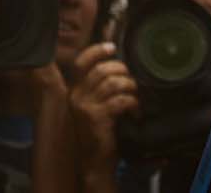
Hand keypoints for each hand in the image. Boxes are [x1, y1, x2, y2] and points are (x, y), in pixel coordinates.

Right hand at [65, 43, 136, 163]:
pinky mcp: (96, 117)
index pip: (81, 62)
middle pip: (101, 70)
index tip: (112, 48)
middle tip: (131, 82)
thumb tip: (117, 64)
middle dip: (122, 71)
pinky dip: (132, 104)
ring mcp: (85, 107)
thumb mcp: (95, 107)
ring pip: (112, 83)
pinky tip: (135, 112)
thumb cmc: (99, 133)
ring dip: (130, 87)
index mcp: (74, 91)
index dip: (97, 51)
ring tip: (135, 97)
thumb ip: (100, 87)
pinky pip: (120, 100)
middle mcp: (76, 96)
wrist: (94, 162)